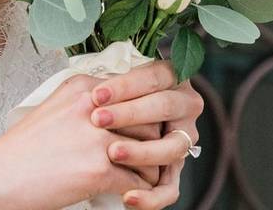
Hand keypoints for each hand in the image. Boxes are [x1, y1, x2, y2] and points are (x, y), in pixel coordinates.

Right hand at [0, 74, 151, 209]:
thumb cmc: (25, 148)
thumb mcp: (58, 108)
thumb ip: (91, 103)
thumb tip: (124, 110)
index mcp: (84, 87)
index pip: (137, 92)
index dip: (146, 112)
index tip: (149, 125)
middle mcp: (93, 106)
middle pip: (149, 119)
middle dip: (153, 140)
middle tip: (150, 154)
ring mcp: (96, 138)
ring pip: (151, 150)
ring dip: (151, 165)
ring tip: (142, 174)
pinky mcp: (98, 169)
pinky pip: (140, 180)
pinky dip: (140, 190)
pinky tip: (130, 191)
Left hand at [89, 62, 203, 208]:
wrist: (88, 138)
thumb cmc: (95, 108)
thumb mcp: (102, 90)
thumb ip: (107, 88)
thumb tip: (93, 92)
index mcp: (169, 78)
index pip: (154, 76)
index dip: (126, 85)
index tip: (96, 95)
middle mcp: (183, 107)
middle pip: (164, 106)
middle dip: (130, 113)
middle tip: (98, 120)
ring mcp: (182, 139)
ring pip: (172, 147)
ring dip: (143, 151)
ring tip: (112, 153)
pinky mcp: (174, 171)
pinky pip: (170, 187)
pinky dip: (151, 196)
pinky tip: (128, 197)